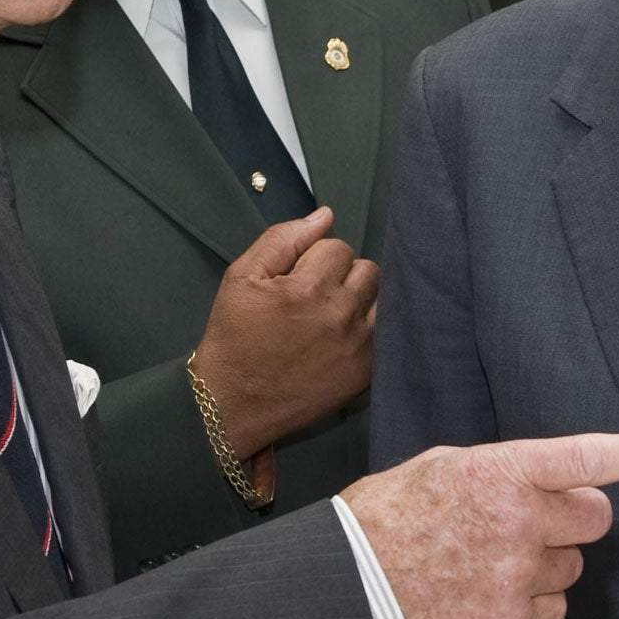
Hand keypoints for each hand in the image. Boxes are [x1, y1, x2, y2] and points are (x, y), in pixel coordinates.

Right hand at [192, 207, 376, 456]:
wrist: (231, 402)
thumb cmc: (233, 336)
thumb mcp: (241, 277)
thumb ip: (283, 239)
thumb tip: (326, 216)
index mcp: (307, 288)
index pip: (339, 248)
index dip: (316, 258)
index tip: (298, 278)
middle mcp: (339, 316)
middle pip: (368, 270)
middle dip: (343, 276)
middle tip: (316, 296)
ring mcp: (357, 347)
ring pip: (382, 300)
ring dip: (362, 301)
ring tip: (333, 316)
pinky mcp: (366, 373)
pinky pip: (387, 333)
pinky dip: (370, 329)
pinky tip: (346, 338)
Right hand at [340, 433, 618, 618]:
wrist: (351, 582)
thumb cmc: (393, 513)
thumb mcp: (448, 466)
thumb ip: (507, 469)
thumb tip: (553, 480)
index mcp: (501, 470)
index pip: (587, 457)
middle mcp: (517, 520)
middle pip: (593, 519)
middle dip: (573, 518)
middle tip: (528, 521)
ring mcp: (516, 575)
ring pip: (572, 566)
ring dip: (545, 562)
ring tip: (488, 559)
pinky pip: (554, 610)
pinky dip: (532, 603)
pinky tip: (488, 591)